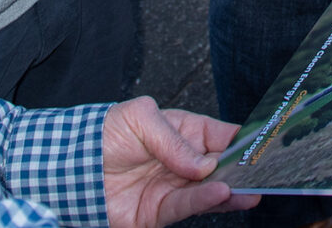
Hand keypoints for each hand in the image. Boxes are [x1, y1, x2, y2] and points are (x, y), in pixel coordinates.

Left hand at [99, 97, 253, 226]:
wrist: (67, 168)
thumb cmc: (101, 134)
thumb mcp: (139, 118)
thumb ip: (173, 139)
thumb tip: (203, 163)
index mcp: (180, 132)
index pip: (218, 135)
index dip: (240, 139)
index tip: (261, 142)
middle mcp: (180, 162)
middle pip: (219, 166)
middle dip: (242, 168)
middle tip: (264, 170)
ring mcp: (171, 188)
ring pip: (209, 191)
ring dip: (231, 189)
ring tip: (251, 188)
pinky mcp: (158, 213)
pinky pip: (187, 207)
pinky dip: (206, 201)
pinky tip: (222, 193)